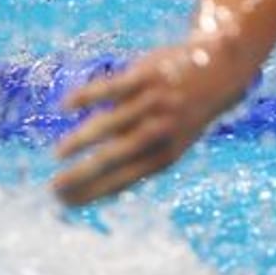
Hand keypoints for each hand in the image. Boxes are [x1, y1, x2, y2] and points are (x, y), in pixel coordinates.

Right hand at [52, 39, 247, 205]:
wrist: (222, 70)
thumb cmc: (185, 114)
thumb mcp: (171, 142)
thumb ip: (137, 159)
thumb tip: (94, 183)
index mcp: (166, 153)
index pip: (123, 180)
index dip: (92, 193)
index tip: (64, 203)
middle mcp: (159, 129)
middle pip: (113, 157)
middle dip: (81, 175)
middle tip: (53, 188)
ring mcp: (153, 101)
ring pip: (108, 124)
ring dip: (80, 141)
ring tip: (58, 155)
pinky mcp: (147, 75)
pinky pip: (110, 88)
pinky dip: (85, 97)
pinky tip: (65, 107)